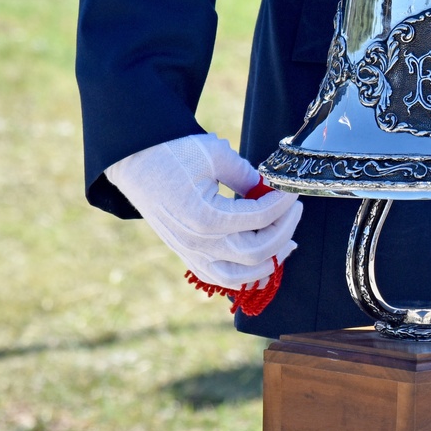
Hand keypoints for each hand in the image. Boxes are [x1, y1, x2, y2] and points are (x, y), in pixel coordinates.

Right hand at [105, 133, 301, 288]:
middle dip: (284, 230)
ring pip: (242, 275)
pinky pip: (222, 278)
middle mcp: (199, 243)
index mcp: (205, 216)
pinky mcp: (189, 256)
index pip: (259, 218)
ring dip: (271, 260)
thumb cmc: (173, 153)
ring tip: (289, 241)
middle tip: (294, 208)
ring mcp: (192, 254)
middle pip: (257, 251)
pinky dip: (247, 274)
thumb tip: (270, 189)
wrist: (136, 161)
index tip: (292, 190)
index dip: (282, 204)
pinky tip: (264, 260)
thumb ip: (246, 175)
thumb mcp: (215, 154)